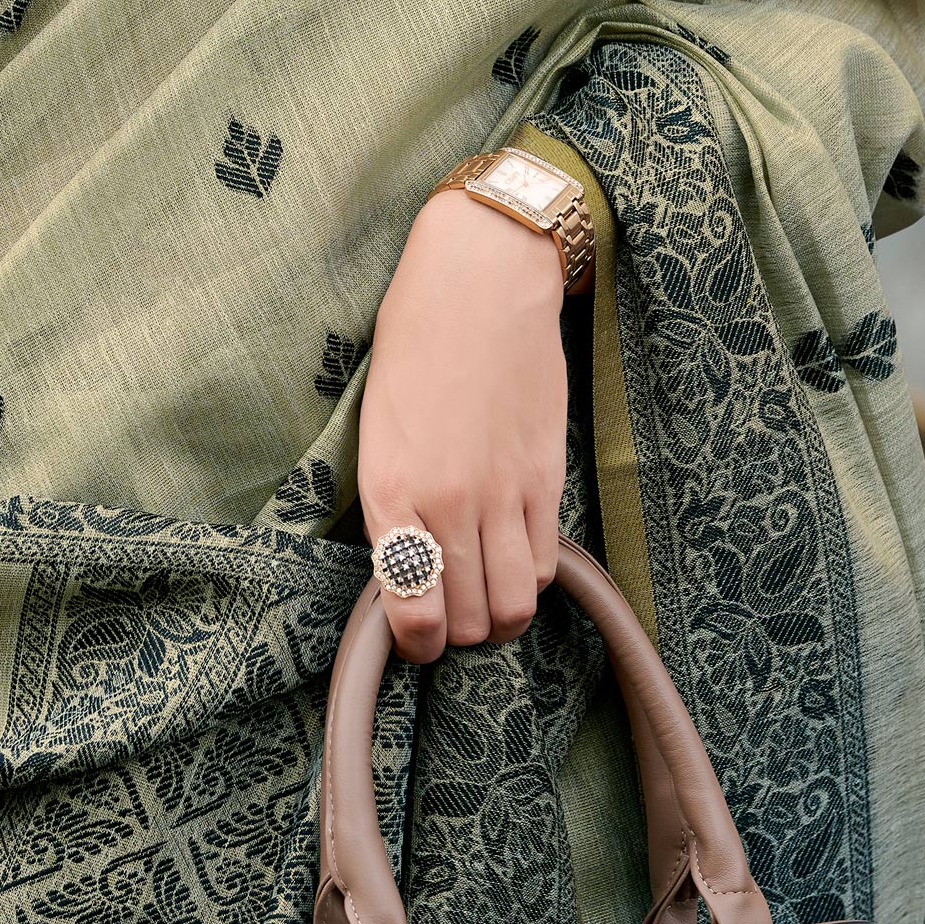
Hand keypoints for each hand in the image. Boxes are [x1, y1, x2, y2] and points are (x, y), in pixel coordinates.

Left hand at [357, 189, 567, 663]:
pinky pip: (548, 562)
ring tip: (489, 589)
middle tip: (454, 607)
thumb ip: (389, 499)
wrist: (479, 281)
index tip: (419, 634)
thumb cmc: (414, 339)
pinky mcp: (546, 476)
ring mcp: (502, 493)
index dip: (418, 641)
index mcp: (389, 489)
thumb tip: (403, 564)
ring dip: (502, 613)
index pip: (411, 611)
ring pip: (516, 606)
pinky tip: (518, 552)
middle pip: (469, 621)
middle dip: (461, 630)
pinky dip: (534, 574)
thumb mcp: (376, 423)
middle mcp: (446, 502)